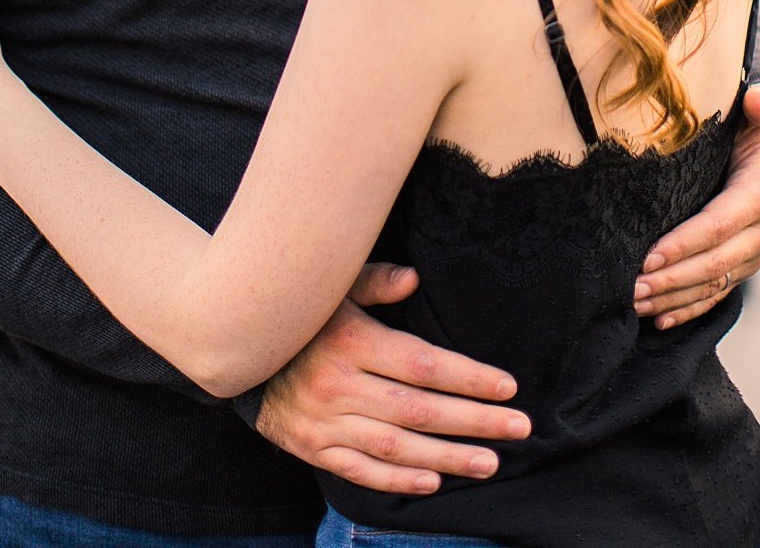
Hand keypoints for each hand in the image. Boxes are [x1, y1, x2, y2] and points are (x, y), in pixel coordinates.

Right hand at [255, 262, 529, 496]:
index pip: (422, 364)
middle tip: (519, 427)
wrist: (240, 353)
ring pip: (397, 448)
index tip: (507, 386)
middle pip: (419, 411)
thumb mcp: (332, 285)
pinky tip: (433, 481)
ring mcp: (326, 424)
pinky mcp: (315, 449)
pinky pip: (362, 471)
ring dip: (448, 458)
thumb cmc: (300, 314)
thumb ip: (374, 281)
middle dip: (474, 421)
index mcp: (351, 341)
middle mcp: (340, 386)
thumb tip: (415, 279)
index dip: (467, 377)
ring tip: (490, 461)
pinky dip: (399, 480)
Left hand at [633, 83, 759, 329]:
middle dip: (671, 278)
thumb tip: (757, 100)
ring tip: (634, 302)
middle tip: (631, 287)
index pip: (719, 225)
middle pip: (713, 264)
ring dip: (673, 297)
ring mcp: (752, 254)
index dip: (685, 243)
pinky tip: (660, 318)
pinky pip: (717, 294)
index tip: (649, 255)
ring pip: (712, 285)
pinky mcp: (742, 265)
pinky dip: (690, 308)